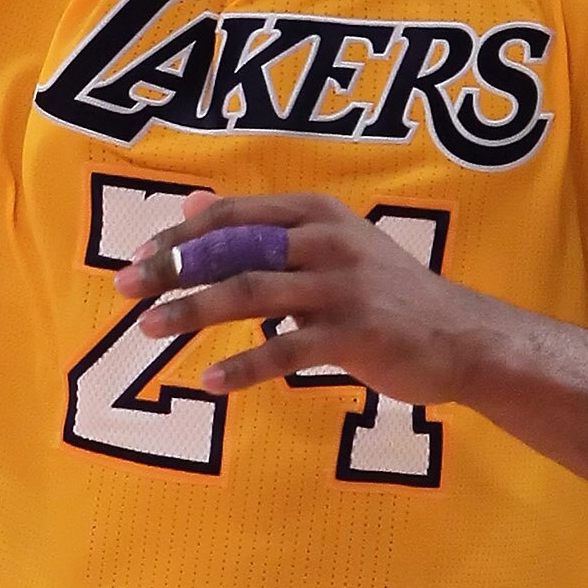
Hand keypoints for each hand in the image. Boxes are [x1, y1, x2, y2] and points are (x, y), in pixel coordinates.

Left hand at [115, 190, 486, 399]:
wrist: (463, 338)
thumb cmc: (388, 295)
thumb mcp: (330, 243)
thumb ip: (263, 228)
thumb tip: (192, 206)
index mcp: (316, 213)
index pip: (233, 217)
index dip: (180, 237)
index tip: (137, 259)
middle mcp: (326, 240)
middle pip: (233, 249)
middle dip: (173, 268)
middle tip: (124, 289)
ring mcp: (341, 287)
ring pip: (250, 292)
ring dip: (193, 310)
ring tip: (150, 328)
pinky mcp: (353, 333)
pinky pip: (286, 349)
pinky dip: (244, 366)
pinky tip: (210, 381)